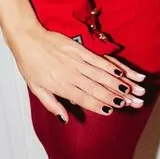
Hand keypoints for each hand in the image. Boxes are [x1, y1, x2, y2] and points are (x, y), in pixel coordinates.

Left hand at [8, 26, 145, 122]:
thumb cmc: (30, 65)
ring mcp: (76, 61)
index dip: (99, 105)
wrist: (27, 38)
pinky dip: (110, 66)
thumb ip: (52, 105)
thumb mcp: (36, 88)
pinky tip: (121, 73)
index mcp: (61, 86)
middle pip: (97, 88)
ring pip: (101, 75)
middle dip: (116, 97)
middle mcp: (71, 75)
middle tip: (132, 103)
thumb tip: (65, 120)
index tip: (112, 111)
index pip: (84, 99)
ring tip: (132, 91)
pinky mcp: (79, 49)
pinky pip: (98, 60)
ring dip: (118, 84)